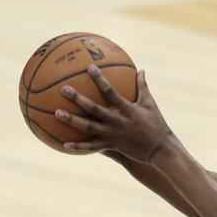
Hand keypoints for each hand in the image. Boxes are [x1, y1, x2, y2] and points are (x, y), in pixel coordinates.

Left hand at [55, 65, 173, 162]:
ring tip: (56, 113)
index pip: (110, 91)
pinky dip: (78, 146)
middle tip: (64, 89)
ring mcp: (112, 134)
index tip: (89, 67)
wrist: (159, 149)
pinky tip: (64, 144)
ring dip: (71, 121)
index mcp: (126, 108)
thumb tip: (140, 70)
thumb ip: (143, 87)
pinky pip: (92, 147)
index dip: (100, 79)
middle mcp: (117, 121)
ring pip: (88, 127)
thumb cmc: (156, 124)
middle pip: (94, 109)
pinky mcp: (111, 146)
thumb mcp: (150, 104)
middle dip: (78, 99)